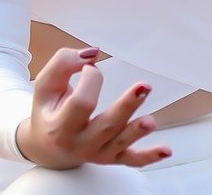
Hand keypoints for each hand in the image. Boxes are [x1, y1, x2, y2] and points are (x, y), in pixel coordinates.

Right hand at [16, 47, 169, 170]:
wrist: (45, 146)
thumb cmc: (49, 109)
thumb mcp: (46, 85)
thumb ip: (64, 63)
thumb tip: (93, 53)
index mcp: (60, 127)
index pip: (82, 102)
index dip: (92, 78)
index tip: (91, 66)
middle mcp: (79, 144)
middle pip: (106, 125)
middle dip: (126, 106)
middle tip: (144, 86)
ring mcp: (97, 153)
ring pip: (121, 143)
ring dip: (137, 131)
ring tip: (151, 121)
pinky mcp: (111, 158)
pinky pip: (131, 160)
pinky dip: (149, 156)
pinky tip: (166, 150)